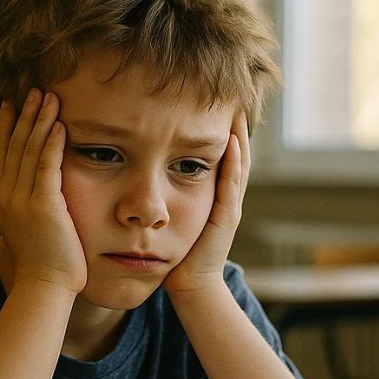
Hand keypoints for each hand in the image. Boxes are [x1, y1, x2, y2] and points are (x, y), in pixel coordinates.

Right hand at [0, 89, 85, 294]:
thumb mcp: (26, 226)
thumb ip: (27, 204)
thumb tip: (33, 191)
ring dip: (38, 120)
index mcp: (3, 198)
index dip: (6, 127)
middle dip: (22, 115)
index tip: (10, 104)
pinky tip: (59, 124)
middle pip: (14, 146)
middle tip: (31, 89)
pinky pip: (47, 166)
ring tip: (46, 96)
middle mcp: (8, 195)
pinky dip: (52, 143)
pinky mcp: (43, 205)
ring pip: (29, 150)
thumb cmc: (42, 261)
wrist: (44, 286)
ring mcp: (23, 199)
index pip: (3, 153)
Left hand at [163, 111, 249, 295]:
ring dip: (238, 136)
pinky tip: (231, 141)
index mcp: (211, 192)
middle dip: (232, 125)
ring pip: (238, 163)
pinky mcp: (227, 217)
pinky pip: (232, 184)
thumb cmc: (173, 251)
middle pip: (233, 152)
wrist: (188, 284)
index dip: (216, 128)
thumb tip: (139, 172)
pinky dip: (234, 162)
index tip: (210, 100)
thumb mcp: (169, 213)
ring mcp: (229, 205)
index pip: (217, 152)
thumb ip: (162, 192)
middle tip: (231, 95)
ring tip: (236, 109)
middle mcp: (225, 196)